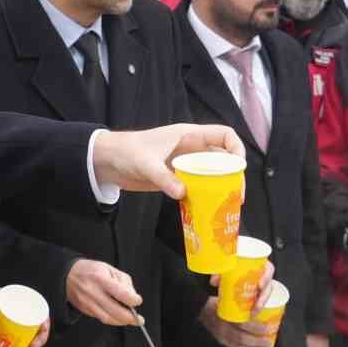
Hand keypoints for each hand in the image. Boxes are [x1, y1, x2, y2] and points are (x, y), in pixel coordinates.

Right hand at [66, 258, 141, 325]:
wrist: (68, 275)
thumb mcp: (110, 269)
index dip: (133, 300)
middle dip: (131, 318)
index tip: (138, 301)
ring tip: (131, 320)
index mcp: (101, 279)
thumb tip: (132, 298)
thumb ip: (124, 282)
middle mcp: (94, 292)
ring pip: (109, 319)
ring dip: (123, 322)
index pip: (121, 294)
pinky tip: (119, 318)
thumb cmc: (91, 270)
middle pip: (116, 311)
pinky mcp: (85, 310)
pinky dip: (113, 320)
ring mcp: (88, 303)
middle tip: (139, 319)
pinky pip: (102, 319)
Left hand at [92, 123, 242, 198]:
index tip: (240, 168)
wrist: (107, 161)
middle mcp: (191, 149)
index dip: (237, 148)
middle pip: (223, 160)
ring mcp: (185, 165)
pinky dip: (204, 197)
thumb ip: (163, 178)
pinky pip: (198, 187)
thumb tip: (183, 193)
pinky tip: (206, 211)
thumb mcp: (145, 163)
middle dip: (234, 176)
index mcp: (189, 135)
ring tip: (227, 207)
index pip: (224, 135)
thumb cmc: (126, 151)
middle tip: (237, 197)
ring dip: (221, 189)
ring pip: (212, 175)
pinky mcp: (176, 179)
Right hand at [198, 297, 276, 346]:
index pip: (241, 324)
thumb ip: (241, 294)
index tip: (269, 327)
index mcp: (224, 314)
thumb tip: (258, 290)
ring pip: (239, 345)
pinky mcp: (221, 340)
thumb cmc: (219, 299)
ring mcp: (221, 335)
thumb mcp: (226, 294)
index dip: (256, 327)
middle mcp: (222, 327)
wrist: (201, 307)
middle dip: (257, 342)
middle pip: (241, 337)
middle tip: (270, 342)